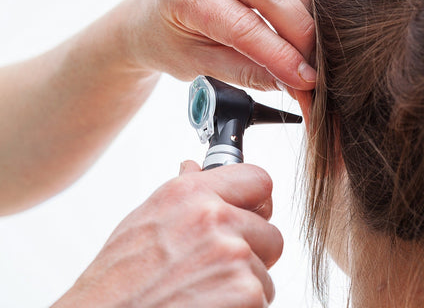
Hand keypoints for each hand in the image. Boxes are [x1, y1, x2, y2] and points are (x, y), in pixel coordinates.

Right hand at [53, 161, 282, 307]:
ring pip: (264, 270)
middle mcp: (214, 217)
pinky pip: (262, 298)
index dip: (257, 202)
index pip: (257, 179)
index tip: (252, 215)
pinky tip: (207, 307)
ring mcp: (233, 254)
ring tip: (202, 293)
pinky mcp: (246, 292)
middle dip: (252, 252)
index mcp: (189, 194)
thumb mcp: (142, 223)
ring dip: (244, 284)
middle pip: (269, 231)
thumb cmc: (115, 282)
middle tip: (217, 270)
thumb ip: (180, 194)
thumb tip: (194, 168)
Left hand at [126, 0, 315, 90]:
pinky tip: (302, 24)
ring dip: (306, 13)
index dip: (281, 55)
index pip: (244, 25)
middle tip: (316, 67)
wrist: (149, 20)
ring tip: (311, 49)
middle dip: (302, 33)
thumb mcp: (201, 67)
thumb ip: (248, 73)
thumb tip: (294, 83)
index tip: (306, 81)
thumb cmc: (170, 45)